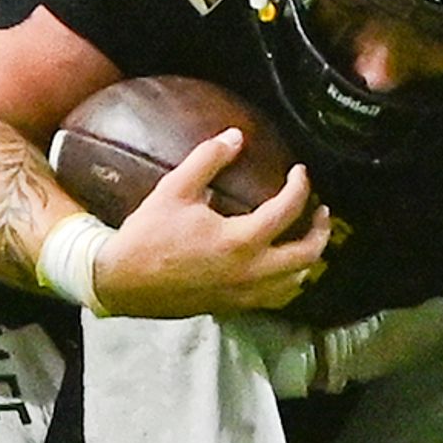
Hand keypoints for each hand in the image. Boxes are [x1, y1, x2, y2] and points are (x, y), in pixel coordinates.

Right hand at [87, 131, 334, 316]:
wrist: (122, 282)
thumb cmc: (148, 235)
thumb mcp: (175, 189)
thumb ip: (208, 160)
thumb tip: (235, 136)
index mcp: (240, 240)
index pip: (286, 211)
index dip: (300, 187)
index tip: (300, 173)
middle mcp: (250, 271)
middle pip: (306, 256)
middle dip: (320, 231)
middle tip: (320, 211)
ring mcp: (243, 294)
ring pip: (295, 283)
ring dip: (308, 260)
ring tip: (306, 239)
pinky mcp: (233, 307)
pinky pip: (275, 298)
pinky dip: (288, 282)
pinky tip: (280, 268)